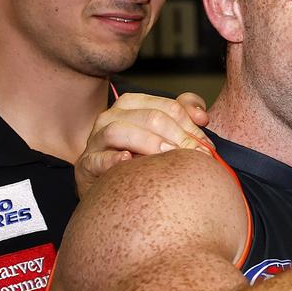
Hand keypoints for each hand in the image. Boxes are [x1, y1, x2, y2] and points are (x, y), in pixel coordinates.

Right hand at [76, 91, 212, 195]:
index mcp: (132, 105)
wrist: (109, 185)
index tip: (206, 146)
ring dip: (148, 143)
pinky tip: (127, 161)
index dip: (191, 126)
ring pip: (119, 130)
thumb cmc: (142, 156)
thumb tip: (202, 116)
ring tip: (167, 156)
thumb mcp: (166, 132)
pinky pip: (96, 159)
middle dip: (177, 136)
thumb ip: (186, 115)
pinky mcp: (85, 165)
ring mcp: (96, 140)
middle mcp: (111, 118)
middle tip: (193, 155)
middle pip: (150, 117)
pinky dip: (112, 159)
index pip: (169, 108)